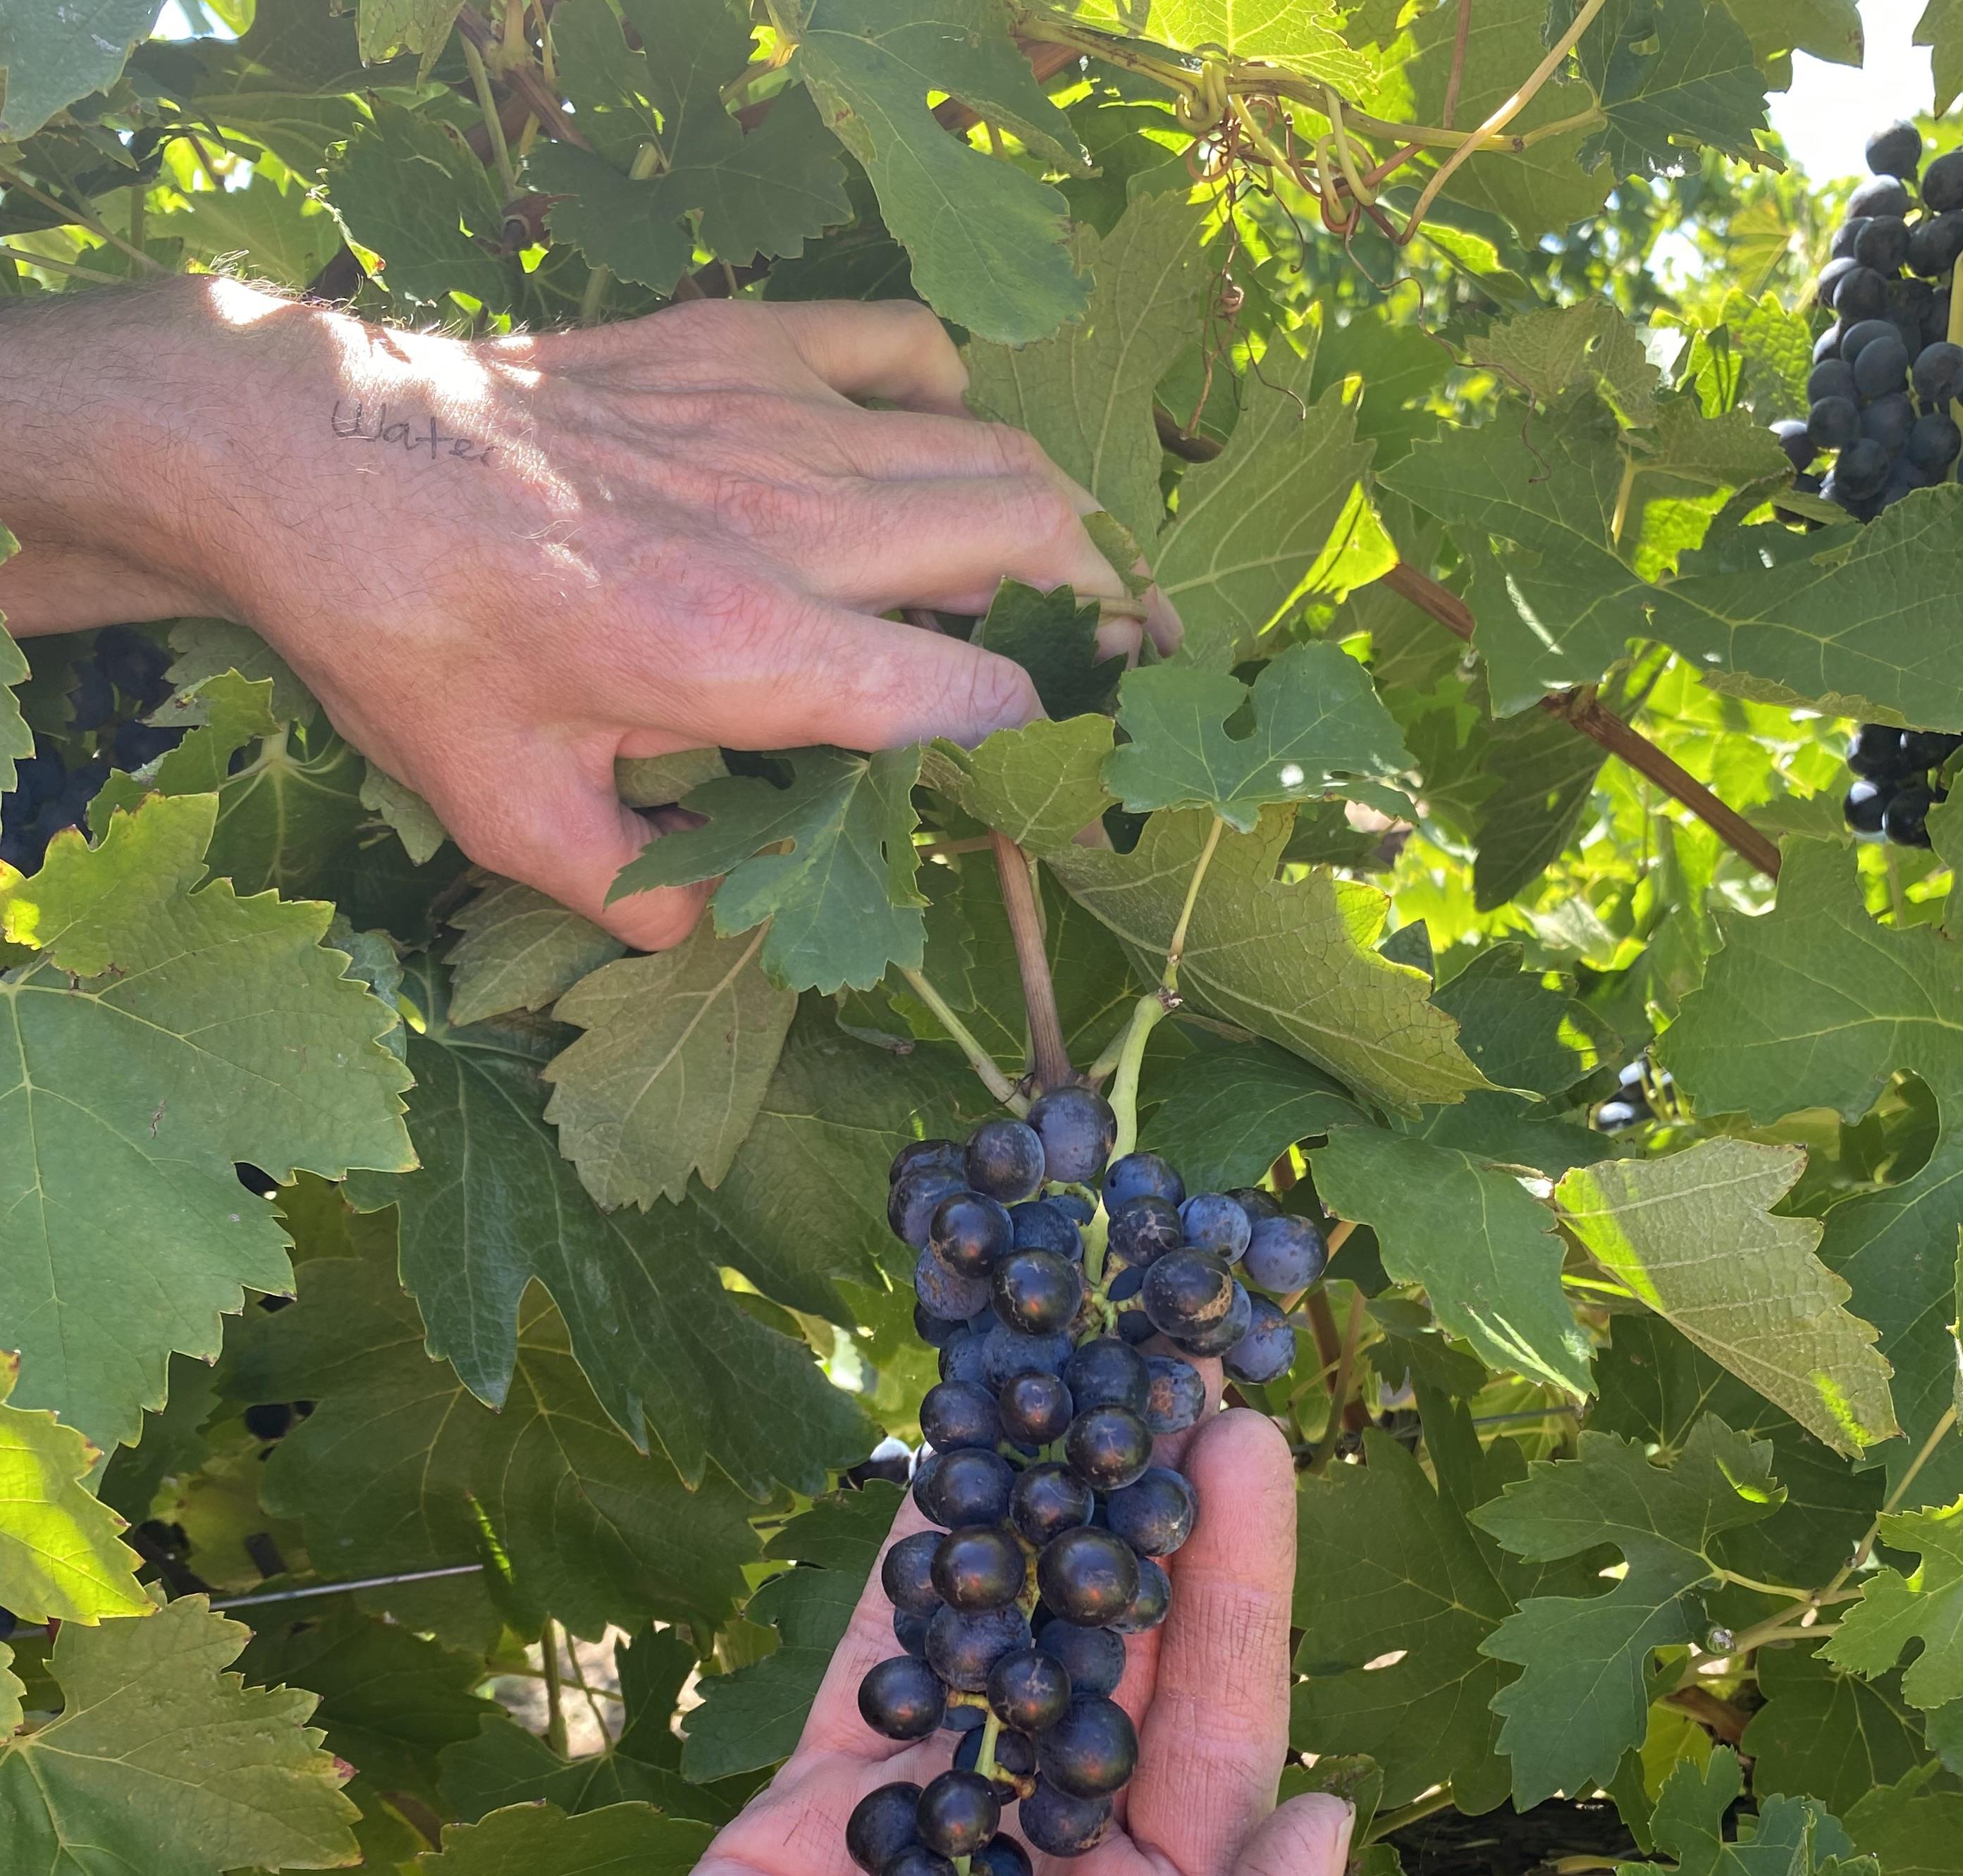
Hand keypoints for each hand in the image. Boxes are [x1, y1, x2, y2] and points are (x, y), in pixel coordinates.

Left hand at [0, 278, 1138, 946]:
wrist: (307, 461)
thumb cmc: (408, 643)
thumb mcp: (516, 821)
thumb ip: (647, 894)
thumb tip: (727, 920)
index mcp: (751, 652)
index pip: (974, 696)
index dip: (1038, 747)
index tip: (1049, 782)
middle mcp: (791, 525)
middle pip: (1030, 543)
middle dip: (1109, 614)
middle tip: (1132, 668)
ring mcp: (769, 417)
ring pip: (992, 445)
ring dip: (1060, 515)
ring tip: (1083, 578)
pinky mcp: (732, 344)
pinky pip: (901, 347)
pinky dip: (955, 396)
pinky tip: (948, 446)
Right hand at [494, 1404, 1353, 1875]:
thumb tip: (1332, 1822)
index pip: (1228, 1754)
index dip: (1246, 1602)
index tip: (1255, 1455)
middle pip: (1129, 1679)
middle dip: (1159, 1531)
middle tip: (1183, 1372)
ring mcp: (927, 1854)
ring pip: (1005, 1661)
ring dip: (1045, 1529)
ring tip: (1081, 1380)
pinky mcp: (799, 1836)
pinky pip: (872, 1687)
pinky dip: (907, 1580)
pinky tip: (949, 1472)